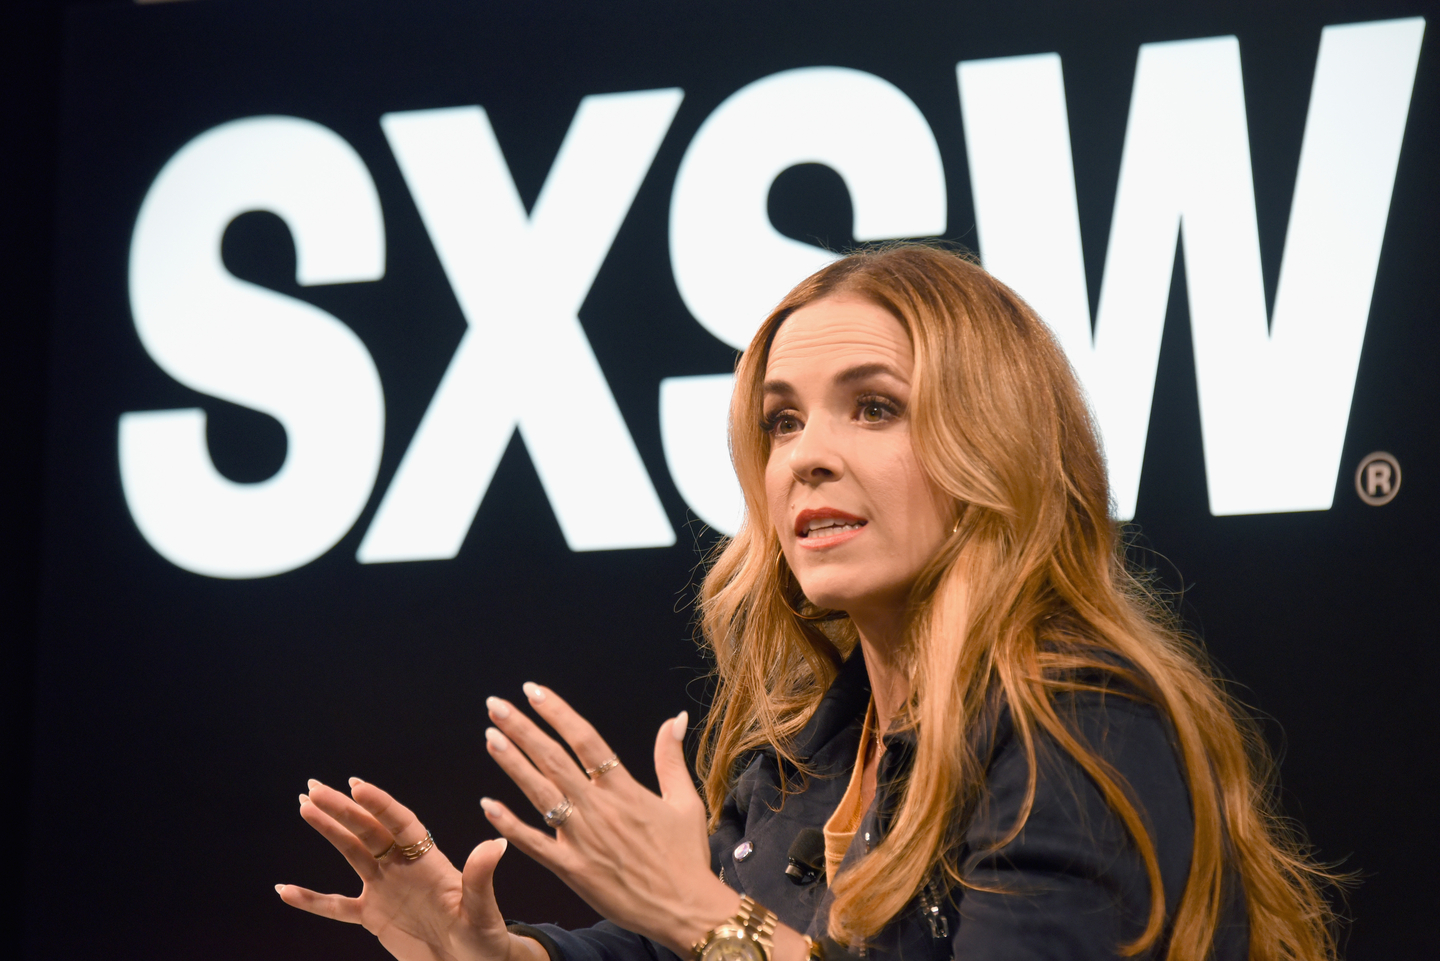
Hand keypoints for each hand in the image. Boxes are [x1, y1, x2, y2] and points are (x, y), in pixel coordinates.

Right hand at [277, 777, 539, 960]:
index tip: (357, 785)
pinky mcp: (374, 916)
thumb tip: (495, 844)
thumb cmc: (485, 936)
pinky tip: (284, 889)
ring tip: (304, 806)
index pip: (401, 825)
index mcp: (430, 861)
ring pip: (351, 853)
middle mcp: (404, 867)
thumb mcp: (483, 910)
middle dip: (343, 809)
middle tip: (314, 788)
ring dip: (329, 830)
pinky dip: (311, 900)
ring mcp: (386, 889)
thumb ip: (480, 878)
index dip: (380, 805)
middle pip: (369, 831)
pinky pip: (336, 906)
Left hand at [480, 685, 739, 955]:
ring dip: (512, 763)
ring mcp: (582, 839)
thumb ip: (671, 757)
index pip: (584, 739)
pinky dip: (509, 824)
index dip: (557, 712)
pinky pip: (533, 843)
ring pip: (539, 793)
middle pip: (553, 759)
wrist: (686, 910)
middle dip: (522, 728)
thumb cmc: (687, 857)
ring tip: (490, 737)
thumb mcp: (686, 801)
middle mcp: (599, 809)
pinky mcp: (572, 870)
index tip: (533, 691)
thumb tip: (674, 717)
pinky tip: (487, 805)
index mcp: (625, 789)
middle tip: (495, 705)